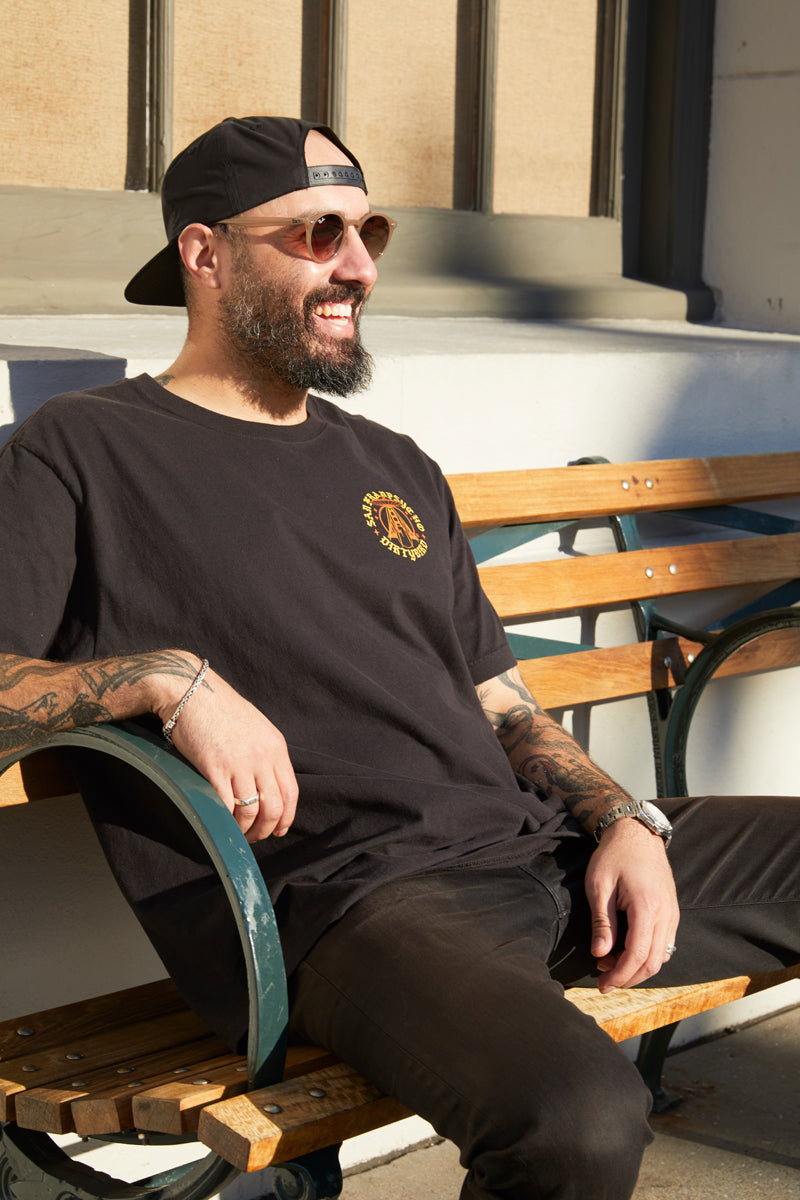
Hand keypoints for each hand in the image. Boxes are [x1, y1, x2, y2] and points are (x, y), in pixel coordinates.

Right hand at [158, 662, 297, 842]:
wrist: (191, 691)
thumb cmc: (220, 710)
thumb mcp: (256, 728)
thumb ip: (265, 754)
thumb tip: (267, 785)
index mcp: (276, 747)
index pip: (291, 792)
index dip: (286, 817)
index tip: (278, 830)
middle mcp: (262, 756)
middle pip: (274, 807)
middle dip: (265, 829)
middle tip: (254, 837)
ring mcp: (239, 762)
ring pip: (250, 811)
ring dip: (244, 830)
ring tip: (235, 832)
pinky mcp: (214, 767)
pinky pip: (225, 805)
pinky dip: (225, 821)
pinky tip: (220, 824)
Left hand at [584, 818, 678, 992]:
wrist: (637, 833)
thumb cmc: (614, 855)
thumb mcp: (599, 886)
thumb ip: (602, 922)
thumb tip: (600, 955)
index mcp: (648, 907)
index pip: (638, 955)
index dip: (620, 975)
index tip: (602, 984)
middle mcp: (666, 914)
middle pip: (653, 962)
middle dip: (628, 977)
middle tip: (603, 980)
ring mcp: (672, 913)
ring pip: (662, 956)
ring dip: (637, 968)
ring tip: (610, 964)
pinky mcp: (671, 912)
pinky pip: (665, 944)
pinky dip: (647, 955)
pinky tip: (625, 951)